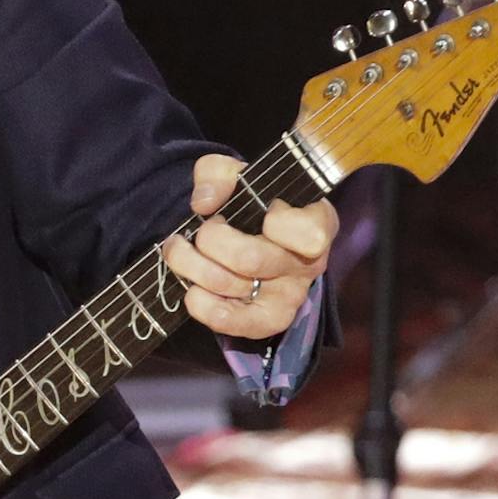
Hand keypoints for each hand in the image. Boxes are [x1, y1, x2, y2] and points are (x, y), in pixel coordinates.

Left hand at [162, 153, 336, 341]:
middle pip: (250, 259)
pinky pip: (235, 323)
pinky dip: (204, 307)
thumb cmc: (253, 201)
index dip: (273, 220)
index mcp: (317, 224)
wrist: (251, 234)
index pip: (307, 233)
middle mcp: (310, 263)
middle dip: (210, 239)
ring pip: (231, 286)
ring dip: (191, 265)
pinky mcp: (269, 320)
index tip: (258, 209)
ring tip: (180, 249)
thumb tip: (204, 203)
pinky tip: (192, 290)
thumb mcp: (237, 175)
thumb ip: (218, 174)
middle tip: (204, 228)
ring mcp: (291, 295)